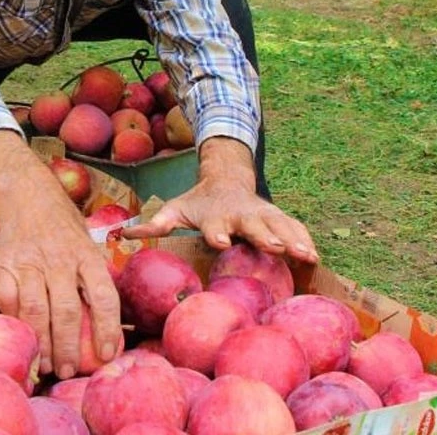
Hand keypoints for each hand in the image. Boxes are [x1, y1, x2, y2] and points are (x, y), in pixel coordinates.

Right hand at [0, 131, 120, 378]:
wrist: (27, 195)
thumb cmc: (63, 229)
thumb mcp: (87, 245)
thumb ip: (93, 279)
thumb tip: (108, 326)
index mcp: (87, 255)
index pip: (104, 295)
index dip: (107, 328)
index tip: (107, 354)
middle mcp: (60, 259)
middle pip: (67, 310)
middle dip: (69, 346)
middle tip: (68, 371)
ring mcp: (30, 261)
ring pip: (37, 309)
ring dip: (41, 341)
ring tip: (45, 364)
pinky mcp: (4, 263)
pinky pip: (8, 299)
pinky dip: (14, 321)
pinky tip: (20, 337)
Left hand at [123, 137, 318, 262]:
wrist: (226, 179)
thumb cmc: (198, 204)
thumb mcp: (175, 210)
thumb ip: (154, 225)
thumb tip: (121, 235)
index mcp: (216, 216)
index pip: (216, 226)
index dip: (218, 234)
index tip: (221, 242)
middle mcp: (242, 214)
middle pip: (255, 226)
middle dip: (266, 236)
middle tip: (277, 249)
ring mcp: (264, 214)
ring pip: (281, 226)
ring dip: (294, 239)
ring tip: (306, 255)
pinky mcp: (279, 217)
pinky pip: (295, 227)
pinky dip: (305, 239)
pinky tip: (315, 257)